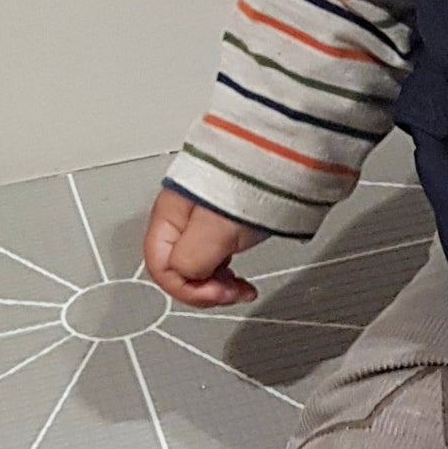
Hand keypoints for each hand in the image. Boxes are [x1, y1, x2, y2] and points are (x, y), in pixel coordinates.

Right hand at [143, 188, 266, 307]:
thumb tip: (188, 276)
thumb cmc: (251, 183)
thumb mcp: (216, 229)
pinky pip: (216, 252)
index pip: (161, 268)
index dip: (189, 289)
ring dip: (218, 280)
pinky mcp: (225, 218)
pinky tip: (240, 272)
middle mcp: (182, 218)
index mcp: (170, 217)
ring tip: (241, 285)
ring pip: (198, 262)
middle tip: (234, 292)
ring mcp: (204, 218)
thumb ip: (191, 259)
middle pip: (179, 268)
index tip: (221, 294)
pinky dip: (227, 268)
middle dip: (205, 288)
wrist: (285, 154)